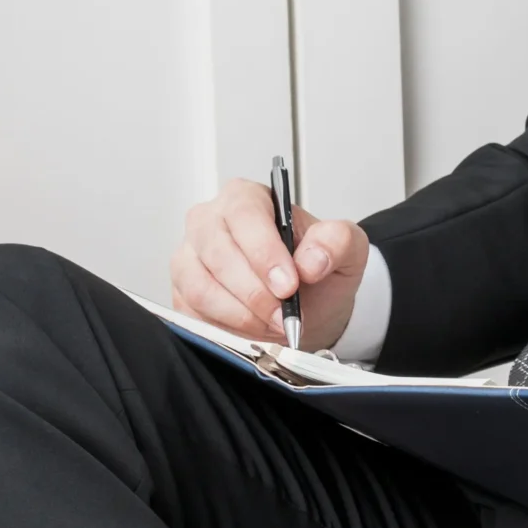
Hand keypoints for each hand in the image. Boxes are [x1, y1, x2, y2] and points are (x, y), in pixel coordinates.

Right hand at [169, 178, 368, 350]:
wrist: (306, 302)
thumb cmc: (316, 267)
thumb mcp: (345, 248)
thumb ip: (336, 242)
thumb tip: (311, 260)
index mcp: (248, 198)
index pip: (246, 216)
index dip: (264, 252)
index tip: (288, 285)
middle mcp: (210, 221)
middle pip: (218, 252)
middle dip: (255, 291)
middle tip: (284, 315)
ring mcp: (190, 256)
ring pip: (200, 286)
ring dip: (241, 314)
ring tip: (274, 324)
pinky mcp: (182, 291)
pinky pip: (193, 312)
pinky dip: (226, 328)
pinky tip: (254, 330)